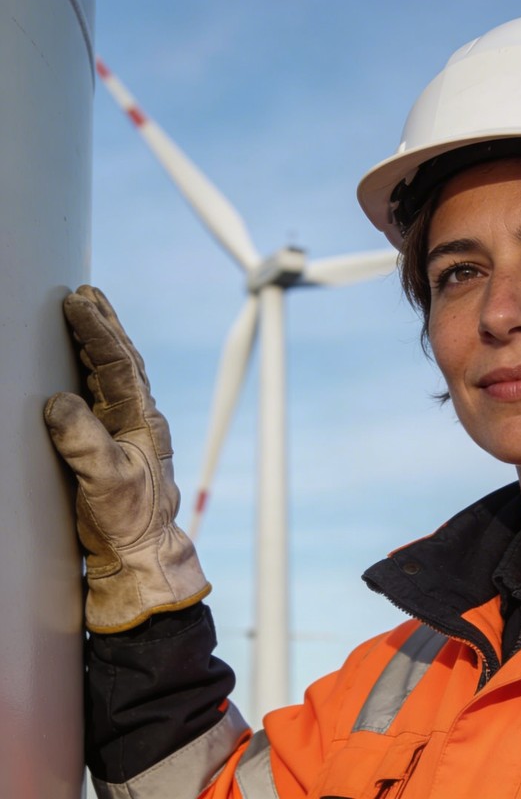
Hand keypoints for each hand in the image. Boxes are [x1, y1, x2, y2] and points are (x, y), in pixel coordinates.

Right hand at [44, 285, 209, 632]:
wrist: (139, 547)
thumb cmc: (129, 518)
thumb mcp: (107, 481)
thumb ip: (85, 442)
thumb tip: (58, 401)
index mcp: (143, 420)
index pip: (119, 365)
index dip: (98, 331)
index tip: (78, 301)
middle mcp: (138, 417)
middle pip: (121, 360)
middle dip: (104, 325)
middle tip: (86, 293)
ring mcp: (127, 428)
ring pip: (113, 375)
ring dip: (98, 343)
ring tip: (84, 313)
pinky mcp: (112, 441)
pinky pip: (102, 396)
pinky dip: (91, 371)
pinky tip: (81, 362)